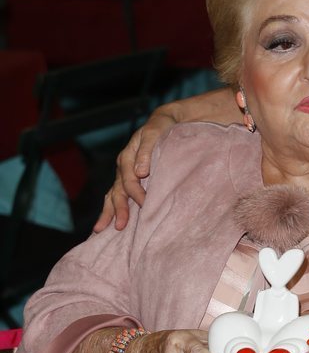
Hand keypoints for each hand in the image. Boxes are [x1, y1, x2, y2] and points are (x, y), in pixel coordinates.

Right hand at [93, 107, 178, 231]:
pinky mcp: (128, 178)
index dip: (137, 194)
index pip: (129, 181)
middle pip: (117, 191)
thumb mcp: (155, 134)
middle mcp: (122, 167)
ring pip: (112, 194)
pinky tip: (107, 221)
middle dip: (118, 209)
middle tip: (119, 227)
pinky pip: (116, 194)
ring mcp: (123, 173)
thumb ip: (147, 151)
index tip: (145, 205)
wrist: (164, 122)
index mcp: (127, 156)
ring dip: (108, 212)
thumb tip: (140, 172)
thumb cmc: (162, 128)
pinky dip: (111, 208)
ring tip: (99, 230)